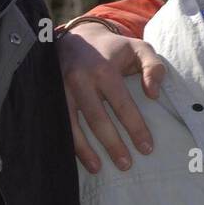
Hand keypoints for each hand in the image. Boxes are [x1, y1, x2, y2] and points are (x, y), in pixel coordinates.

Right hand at [58, 22, 164, 172]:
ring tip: (98, 168)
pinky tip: (77, 157)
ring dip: (85, 150)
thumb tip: (153, 94)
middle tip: (126, 165)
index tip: (147, 148)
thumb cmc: (113, 48)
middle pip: (97, 119)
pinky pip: (58, 123)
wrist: (76, 36)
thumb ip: (154, 67)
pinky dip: (68, 141)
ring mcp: (60, 88)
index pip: (122, 104)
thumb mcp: (139, 48)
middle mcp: (79, 79)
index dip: (135, 128)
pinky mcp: (49, 95)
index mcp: (103, 69)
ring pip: (72, 125)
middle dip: (112, 145)